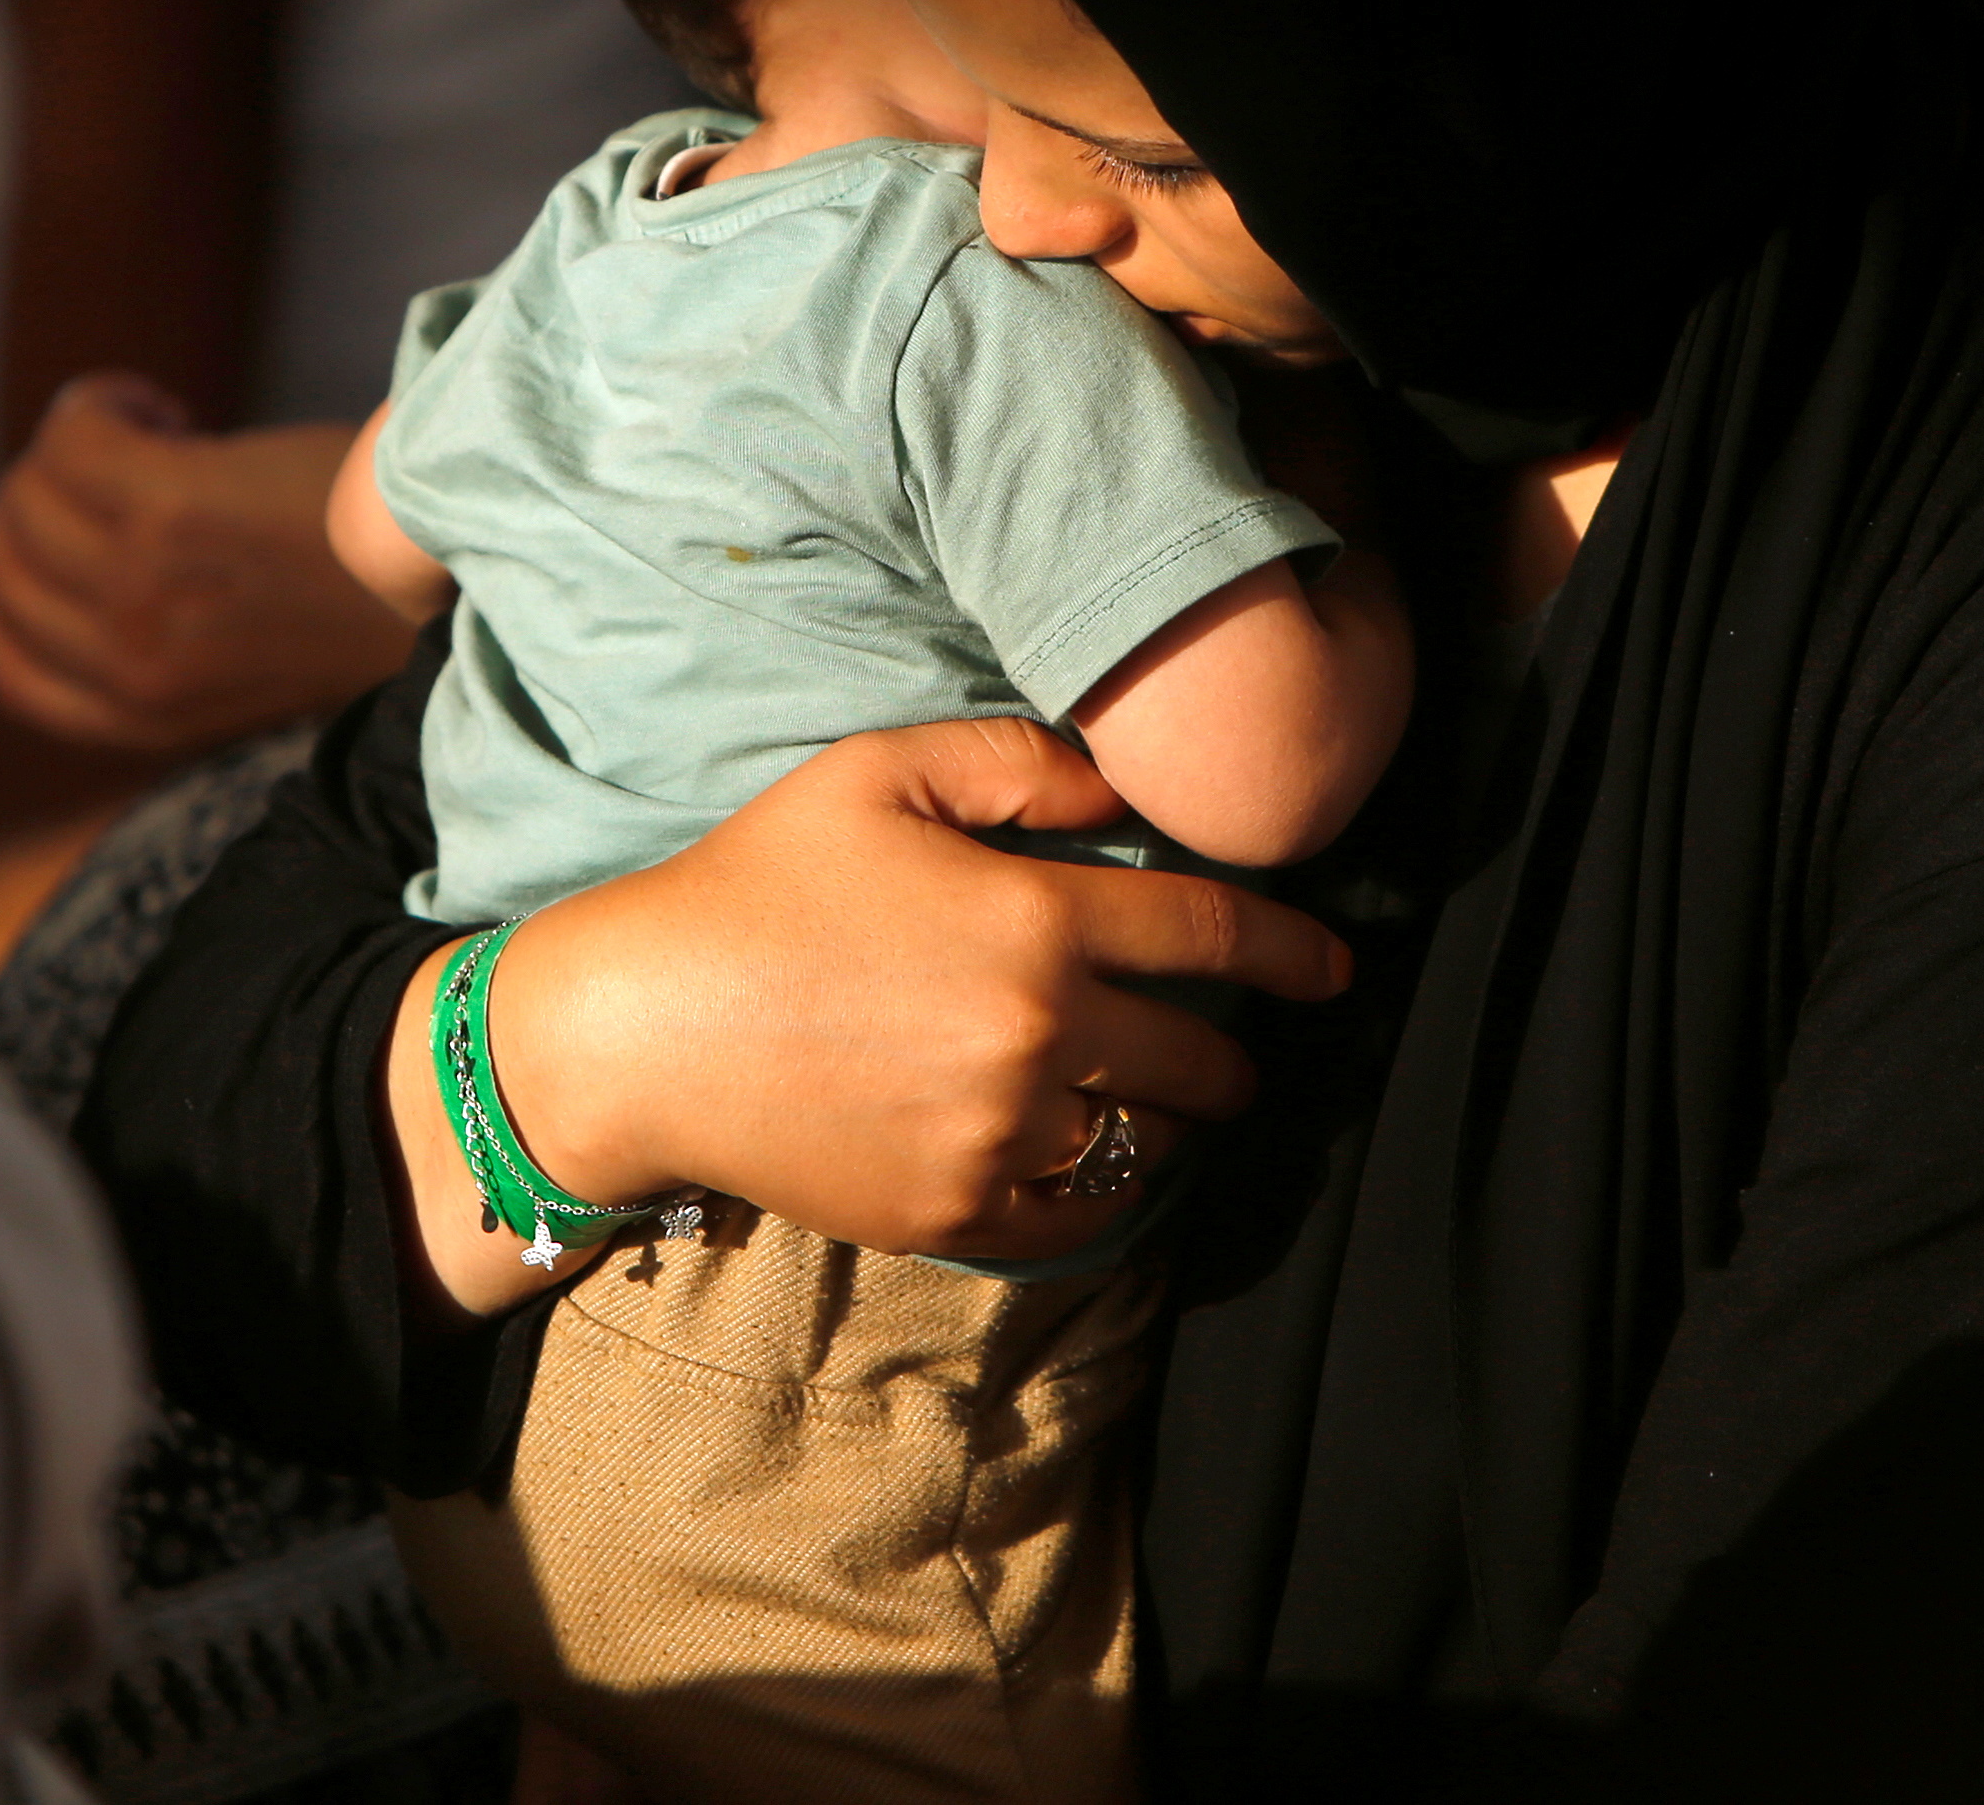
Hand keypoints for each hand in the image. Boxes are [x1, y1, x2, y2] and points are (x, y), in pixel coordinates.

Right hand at [0, 377, 415, 750]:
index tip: (90, 535)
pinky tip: (166, 411)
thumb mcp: (241, 653)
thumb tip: (62, 552)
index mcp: (144, 713)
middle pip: (7, 560)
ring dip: (77, 444)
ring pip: (28, 493)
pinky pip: (71, 435)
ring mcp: (144, 590)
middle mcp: (130, 664)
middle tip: (133, 465)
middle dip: (48, 498)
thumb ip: (157, 638)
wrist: (460, 575)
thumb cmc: (367, 594)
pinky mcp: (171, 511)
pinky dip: (100, 404)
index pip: (10, 671)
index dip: (25, 588)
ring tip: (161, 434)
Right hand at [391, 719, 1354, 1315]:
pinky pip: (1080, 1218)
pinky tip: (1086, 1156)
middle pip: (1205, 1058)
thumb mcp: (882, 773)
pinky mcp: (956, 1216)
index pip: (1218, 936)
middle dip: (1237, 1050)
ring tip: (1159, 1100)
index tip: (1335, 969)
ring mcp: (1000, 1138)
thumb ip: (1021, 763)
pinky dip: (1104, 1190)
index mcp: (1037, 921)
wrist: (647, 1028)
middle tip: (1232, 1044)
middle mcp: (1040, 1038)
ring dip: (1171, 1119)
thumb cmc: (761, 881)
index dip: (1296, 951)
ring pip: (1150, 1142)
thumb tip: (1125, 790)